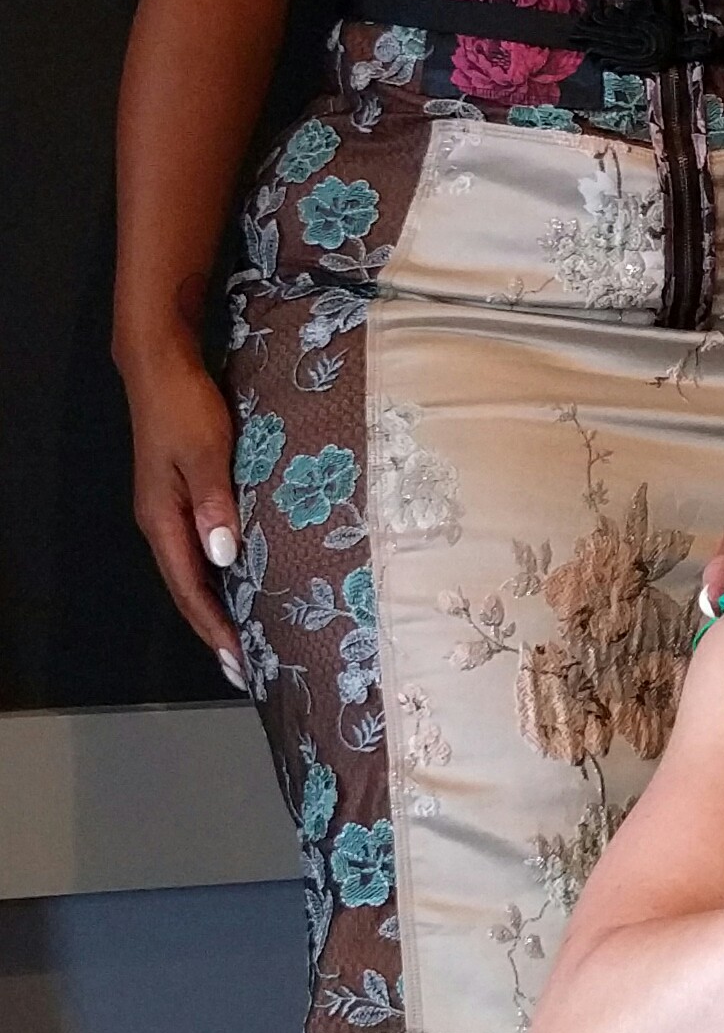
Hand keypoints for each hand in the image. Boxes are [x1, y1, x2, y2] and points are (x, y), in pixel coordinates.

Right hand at [122, 347, 245, 686]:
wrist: (161, 365)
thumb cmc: (184, 406)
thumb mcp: (204, 451)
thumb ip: (215, 502)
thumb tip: (223, 558)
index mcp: (162, 519)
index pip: (190, 589)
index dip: (214, 628)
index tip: (239, 663)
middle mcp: (163, 522)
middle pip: (190, 589)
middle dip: (217, 630)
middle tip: (250, 667)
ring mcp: (172, 510)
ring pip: (197, 571)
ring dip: (222, 606)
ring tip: (252, 637)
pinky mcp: (186, 495)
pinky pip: (204, 547)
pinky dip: (224, 574)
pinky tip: (247, 582)